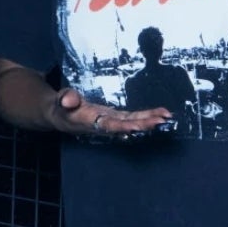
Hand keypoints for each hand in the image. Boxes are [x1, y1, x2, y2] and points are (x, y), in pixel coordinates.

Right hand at [42, 87, 171, 139]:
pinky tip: (161, 114)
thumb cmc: (61, 107)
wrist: (62, 115)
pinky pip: (133, 117)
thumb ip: (66, 99)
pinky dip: (147, 115)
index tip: (136, 127)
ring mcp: (112, 122)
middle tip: (160, 121)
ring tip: (166, 117)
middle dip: (143, 124)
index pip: (108, 125)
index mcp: (90, 122)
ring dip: (149, 120)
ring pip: (133, 122)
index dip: (122, 127)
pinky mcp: (116, 118)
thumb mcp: (61, 101)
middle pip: (126, 125)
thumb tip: (68, 100)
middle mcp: (104, 125)